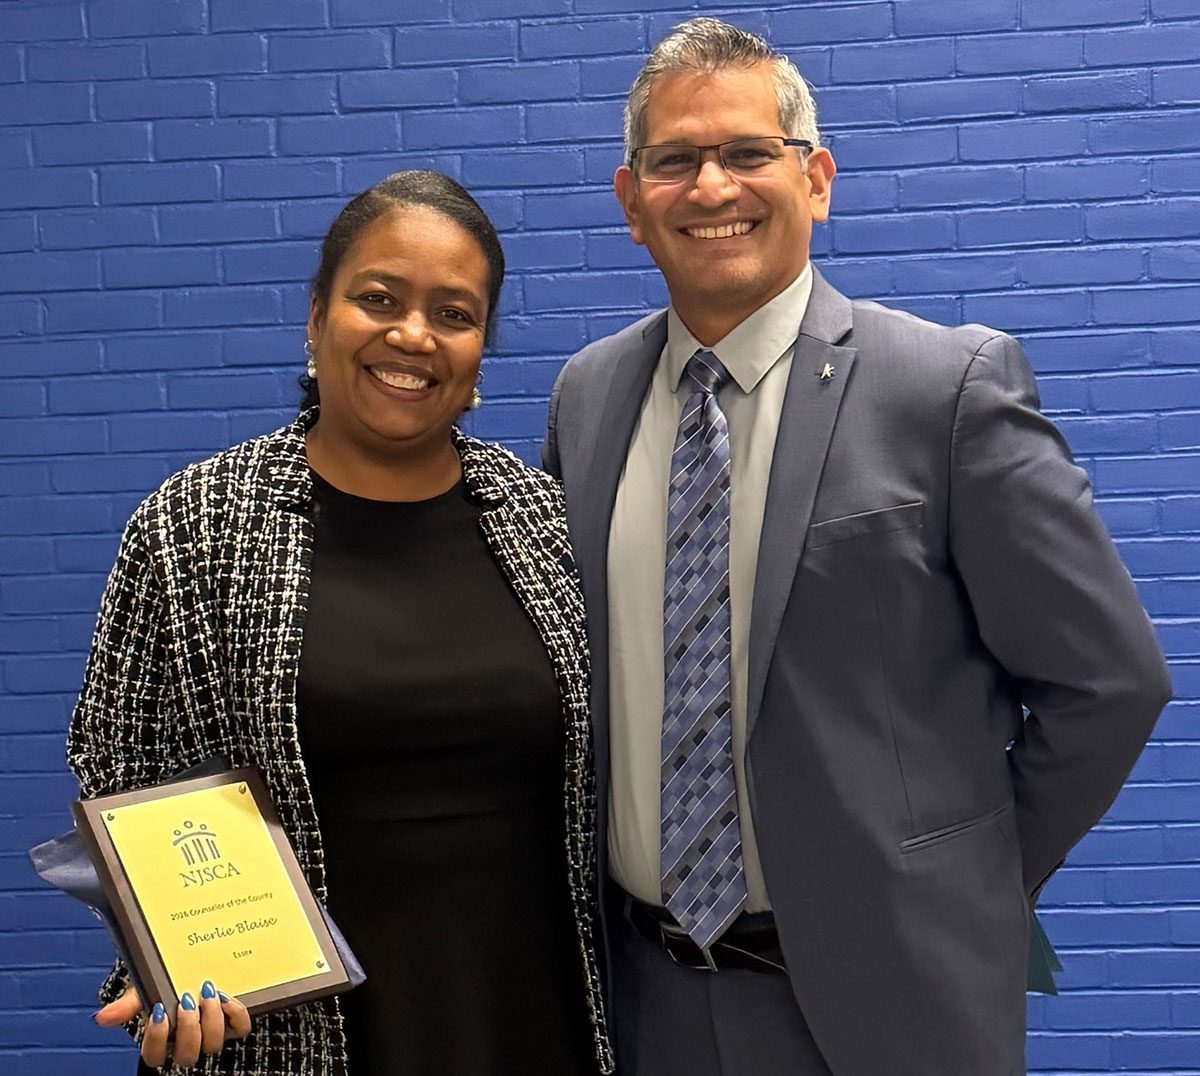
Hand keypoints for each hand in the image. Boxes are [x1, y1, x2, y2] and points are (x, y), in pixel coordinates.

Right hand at [95, 981, 251, 1066]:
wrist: (192, 965)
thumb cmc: (164, 983)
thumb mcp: (145, 988)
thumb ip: (128, 1003)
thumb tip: (101, 1018)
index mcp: (162, 1037)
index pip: (153, 1056)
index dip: (156, 1039)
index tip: (159, 1011)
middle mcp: (186, 1041)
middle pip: (186, 1056)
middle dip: (188, 1030)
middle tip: (187, 1001)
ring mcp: (211, 1033)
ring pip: (213, 1046)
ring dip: (211, 1021)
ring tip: (208, 994)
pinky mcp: (233, 1022)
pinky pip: (240, 1029)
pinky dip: (236, 1014)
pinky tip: (228, 996)